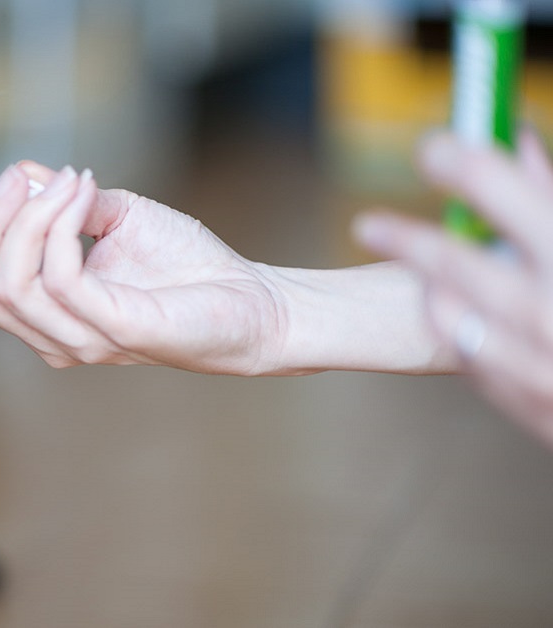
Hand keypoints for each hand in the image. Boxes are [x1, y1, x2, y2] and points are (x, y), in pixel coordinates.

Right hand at [0, 162, 288, 372]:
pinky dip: (62, 223)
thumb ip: (60, 203)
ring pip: (4, 280)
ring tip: (69, 181)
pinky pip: (56, 276)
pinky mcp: (105, 333)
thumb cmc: (181, 265)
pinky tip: (87, 194)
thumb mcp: (110, 216)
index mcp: (32, 304)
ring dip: (30, 215)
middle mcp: (41, 331)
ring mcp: (70, 339)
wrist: (247, 303)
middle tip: (35, 175)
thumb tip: (29, 177)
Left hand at [356, 130, 552, 444]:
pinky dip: (458, 331)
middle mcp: (549, 306)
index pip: (496, 188)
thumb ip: (548, 194)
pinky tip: (450, 312)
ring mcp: (537, 360)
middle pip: (456, 262)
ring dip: (429, 288)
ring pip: (453, 316)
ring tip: (413, 272)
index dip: (459, 163)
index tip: (430, 150)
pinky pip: (471, 358)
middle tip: (368, 226)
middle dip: (408, 241)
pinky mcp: (526, 397)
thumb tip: (517, 135)